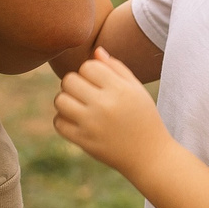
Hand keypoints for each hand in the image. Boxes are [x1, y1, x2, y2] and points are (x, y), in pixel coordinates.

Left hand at [53, 49, 171, 177]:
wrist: (149, 155)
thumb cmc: (144, 117)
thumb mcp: (137, 90)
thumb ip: (117, 68)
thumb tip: (95, 51)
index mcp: (119, 89)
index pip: (88, 66)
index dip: (90, 71)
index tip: (98, 82)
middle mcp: (104, 105)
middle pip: (69, 80)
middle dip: (75, 83)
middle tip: (85, 93)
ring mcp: (92, 124)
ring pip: (59, 100)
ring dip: (66, 100)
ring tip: (78, 105)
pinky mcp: (84, 141)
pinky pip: (58, 122)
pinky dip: (63, 119)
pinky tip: (77, 120)